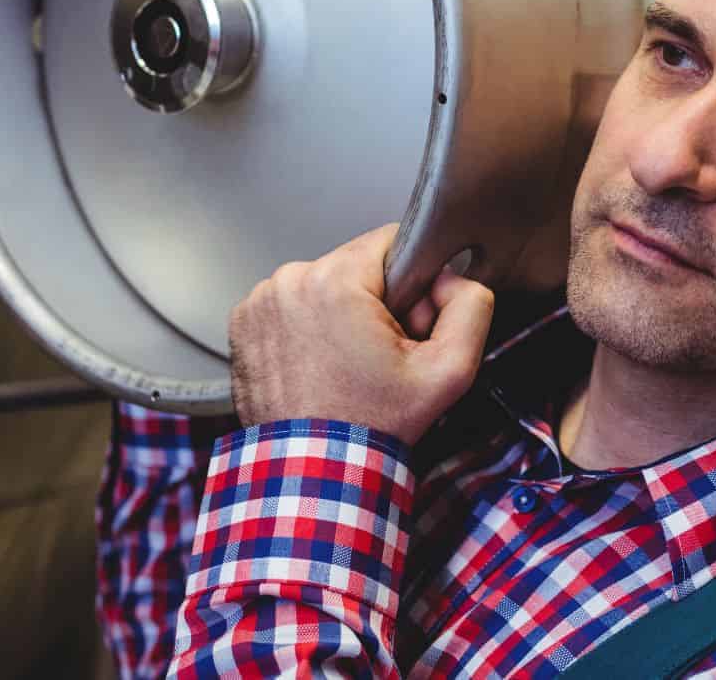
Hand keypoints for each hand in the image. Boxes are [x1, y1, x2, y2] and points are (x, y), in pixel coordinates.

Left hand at [228, 223, 495, 444]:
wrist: (315, 473)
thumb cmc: (370, 427)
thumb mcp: (449, 371)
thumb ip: (471, 307)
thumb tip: (453, 279)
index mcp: (334, 280)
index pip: (391, 243)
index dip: (411, 285)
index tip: (404, 328)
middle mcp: (288, 282)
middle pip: (355, 266)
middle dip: (374, 302)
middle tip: (377, 356)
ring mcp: (260, 303)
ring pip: (323, 284)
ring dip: (337, 315)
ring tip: (345, 365)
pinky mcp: (244, 323)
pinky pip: (291, 306)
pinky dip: (306, 328)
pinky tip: (318, 366)